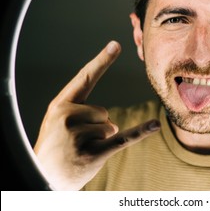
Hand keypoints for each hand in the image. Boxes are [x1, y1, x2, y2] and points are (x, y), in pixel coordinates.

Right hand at [33, 41, 159, 190]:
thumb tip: (111, 123)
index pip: (85, 78)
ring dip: (100, 139)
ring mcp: (79, 136)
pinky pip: (122, 139)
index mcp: (60, 105)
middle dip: (97, 126)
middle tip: (77, 141)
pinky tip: (154, 125)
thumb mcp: (57, 123)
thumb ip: (81, 112)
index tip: (115, 44)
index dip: (101, 61)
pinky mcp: (92, 154)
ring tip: (80, 150)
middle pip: (103, 112)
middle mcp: (67, 117)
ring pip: (109, 127)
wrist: (42, 178)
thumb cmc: (54, 147)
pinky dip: (140, 132)